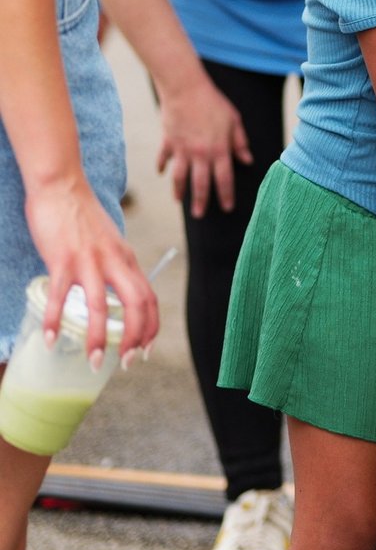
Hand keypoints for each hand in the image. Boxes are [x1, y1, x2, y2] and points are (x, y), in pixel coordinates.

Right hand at [25, 178, 159, 366]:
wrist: (62, 186)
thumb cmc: (81, 216)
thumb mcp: (109, 242)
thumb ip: (113, 265)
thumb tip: (111, 291)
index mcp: (127, 259)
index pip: (150, 298)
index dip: (151, 326)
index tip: (145, 349)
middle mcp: (115, 262)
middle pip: (136, 305)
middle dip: (134, 338)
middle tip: (126, 363)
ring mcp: (89, 261)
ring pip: (99, 307)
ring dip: (97, 338)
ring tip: (93, 362)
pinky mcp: (63, 260)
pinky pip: (60, 296)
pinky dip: (56, 320)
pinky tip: (51, 339)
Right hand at [155, 76, 251, 215]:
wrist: (186, 89)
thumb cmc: (214, 103)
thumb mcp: (234, 121)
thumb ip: (240, 142)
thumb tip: (248, 161)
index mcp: (219, 150)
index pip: (224, 179)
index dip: (226, 196)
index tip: (227, 208)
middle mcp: (200, 154)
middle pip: (200, 184)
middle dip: (201, 202)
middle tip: (200, 215)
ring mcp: (182, 150)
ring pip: (179, 177)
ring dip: (179, 191)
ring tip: (179, 201)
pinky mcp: (167, 142)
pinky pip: (163, 159)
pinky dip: (162, 167)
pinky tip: (162, 173)